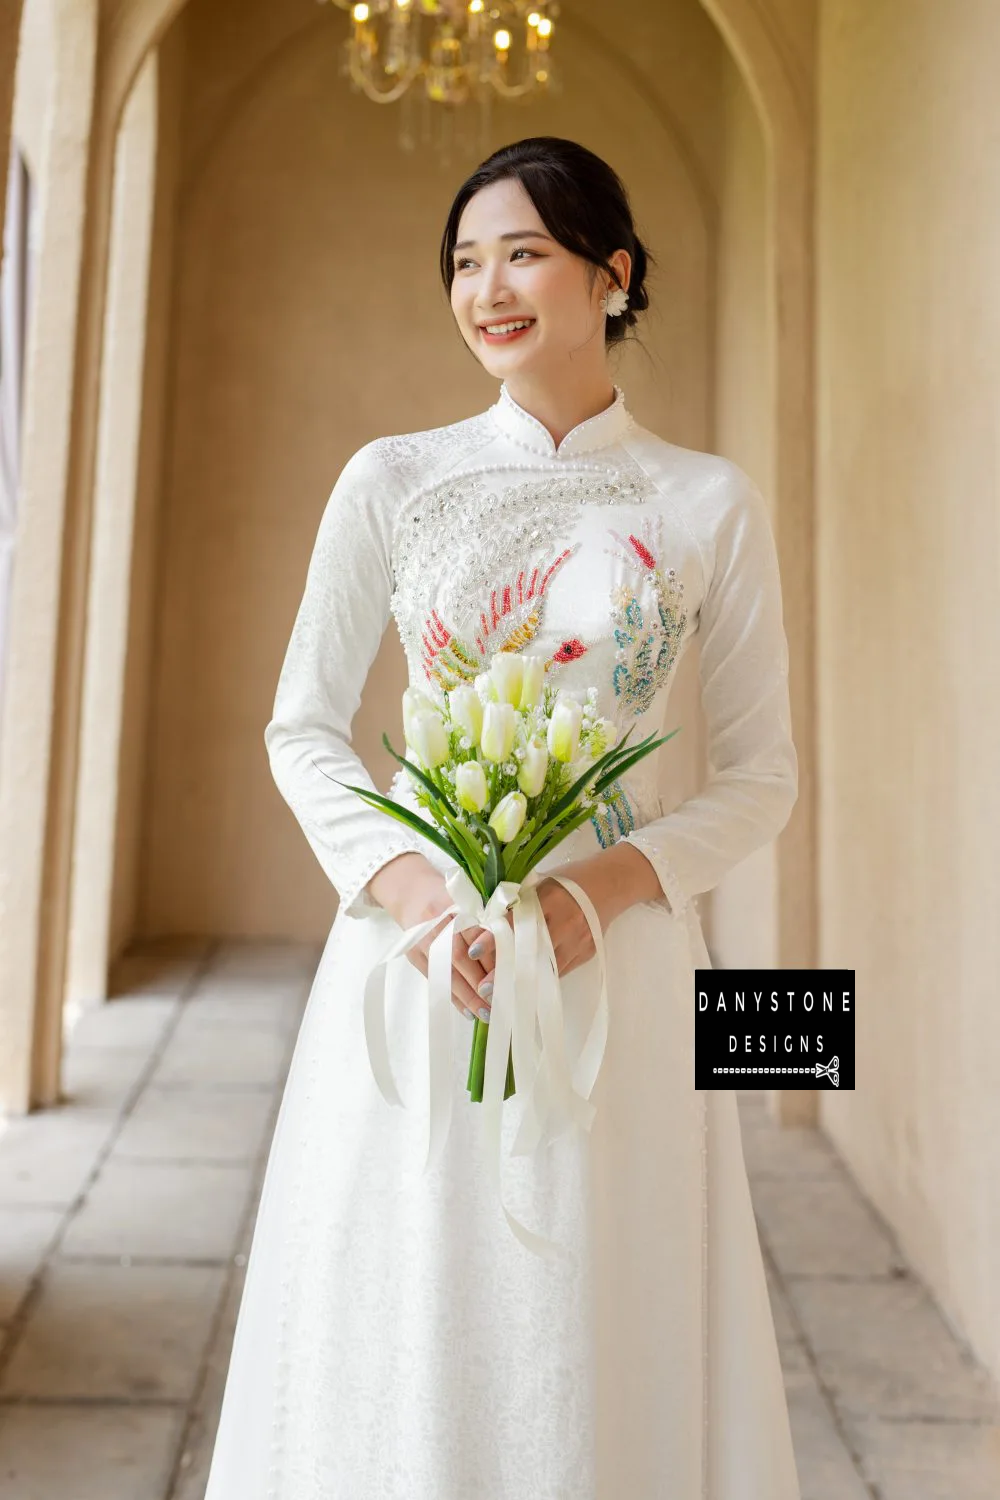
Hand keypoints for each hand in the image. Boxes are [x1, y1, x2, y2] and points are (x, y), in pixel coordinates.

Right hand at [365, 852, 494, 1021]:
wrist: (408, 889)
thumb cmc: (451, 896)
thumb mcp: (472, 899)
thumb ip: (490, 921)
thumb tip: (513, 957)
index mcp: (458, 902)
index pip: (478, 932)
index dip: (492, 956)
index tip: (508, 974)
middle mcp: (438, 920)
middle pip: (460, 956)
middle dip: (482, 982)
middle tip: (501, 1003)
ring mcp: (423, 938)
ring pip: (446, 971)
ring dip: (468, 996)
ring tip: (486, 1014)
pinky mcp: (413, 952)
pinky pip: (434, 979)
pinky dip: (452, 997)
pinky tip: (467, 1011)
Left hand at [466, 849, 630, 996]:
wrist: (613, 884)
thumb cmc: (571, 879)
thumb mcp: (542, 883)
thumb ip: (518, 901)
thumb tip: (485, 920)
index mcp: (550, 899)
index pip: (516, 922)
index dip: (493, 939)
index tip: (472, 952)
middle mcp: (565, 922)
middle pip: (530, 951)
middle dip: (505, 971)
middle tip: (483, 988)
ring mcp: (578, 941)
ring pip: (545, 968)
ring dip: (522, 982)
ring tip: (499, 994)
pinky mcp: (586, 954)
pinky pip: (558, 971)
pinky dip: (540, 979)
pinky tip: (525, 988)